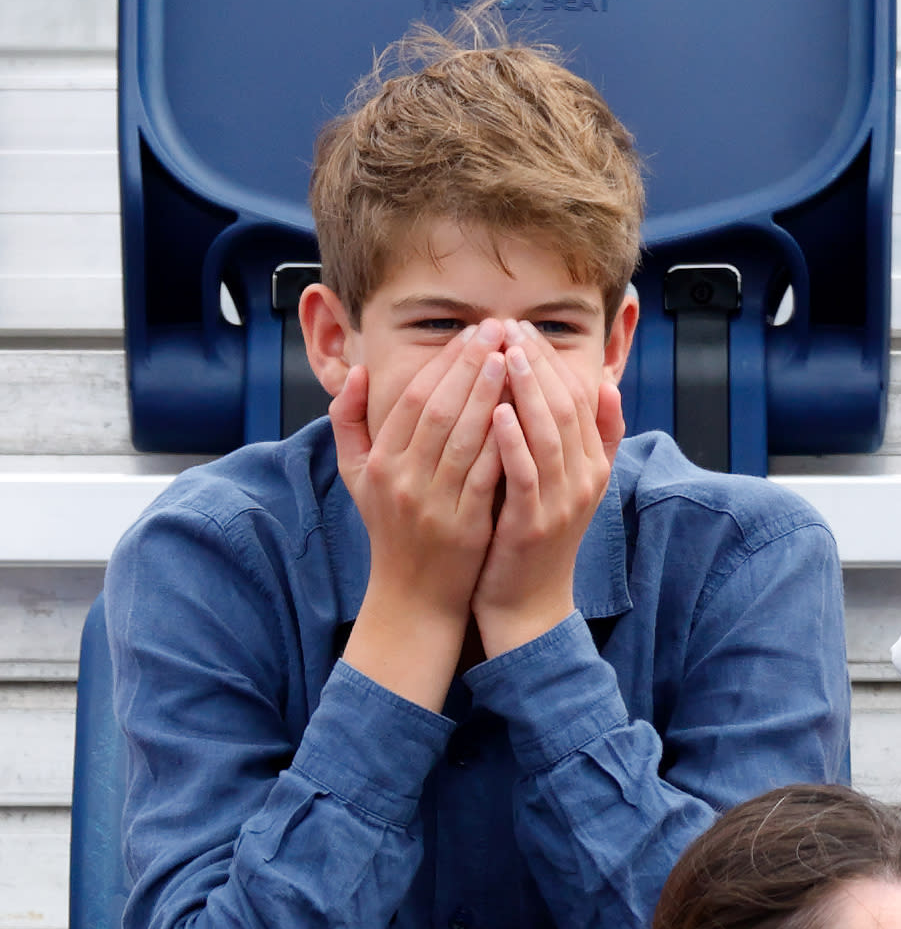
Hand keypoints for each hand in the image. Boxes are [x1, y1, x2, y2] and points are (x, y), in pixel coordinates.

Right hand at [330, 319, 506, 707]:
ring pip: (463, 438)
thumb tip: (355, 373)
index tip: (470, 334)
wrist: (413, 599)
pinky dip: (503, 441)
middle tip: (498, 330)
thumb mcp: (358, 478)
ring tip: (513, 358)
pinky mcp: (464, 527)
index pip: (411, 400)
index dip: (442, 363)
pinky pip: (486, 475)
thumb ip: (350, 423)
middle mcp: (401, 482)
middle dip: (470, 365)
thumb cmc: (392, 530)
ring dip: (490, 394)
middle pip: (437, 410)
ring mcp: (432, 506)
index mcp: (378, 465)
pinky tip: (522, 413)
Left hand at [472, 321, 624, 657]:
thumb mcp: (568, 486)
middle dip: (538, 362)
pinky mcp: (533, 526)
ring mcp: (561, 503)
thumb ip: (587, 440)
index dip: (552, 359)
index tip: (522, 328)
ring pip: (550, 434)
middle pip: (567, 406)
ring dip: (527, 391)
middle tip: (509, 327)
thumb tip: (604, 386)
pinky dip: (513, 442)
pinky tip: (495, 413)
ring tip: (506, 355)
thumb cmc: (533, 539)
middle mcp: (583, 480)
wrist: (525, 606)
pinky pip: (526, 475)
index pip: (578, 396)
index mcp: (591, 465)